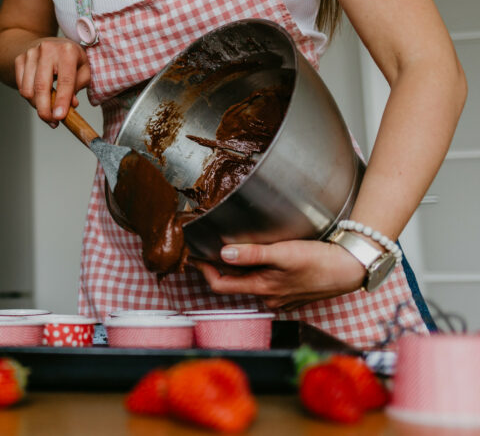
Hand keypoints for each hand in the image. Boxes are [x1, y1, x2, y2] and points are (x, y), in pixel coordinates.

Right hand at [14, 37, 90, 125]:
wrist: (47, 43)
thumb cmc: (68, 58)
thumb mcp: (82, 69)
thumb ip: (78, 86)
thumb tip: (70, 104)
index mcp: (67, 51)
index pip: (65, 80)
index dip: (62, 100)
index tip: (59, 117)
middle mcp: (47, 49)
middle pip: (42, 86)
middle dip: (45, 109)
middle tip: (51, 122)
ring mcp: (31, 53)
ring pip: (28, 90)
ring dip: (37, 105)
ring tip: (47, 108)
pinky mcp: (19, 59)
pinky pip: (21, 87)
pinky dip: (30, 98)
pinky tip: (39, 97)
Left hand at [190, 240, 366, 309]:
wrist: (352, 268)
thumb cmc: (320, 261)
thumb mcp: (284, 253)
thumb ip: (253, 254)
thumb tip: (223, 254)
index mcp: (262, 289)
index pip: (220, 286)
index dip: (204, 271)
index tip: (194, 255)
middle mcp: (269, 298)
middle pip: (234, 283)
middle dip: (219, 267)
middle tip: (208, 248)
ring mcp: (281, 297)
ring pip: (251, 282)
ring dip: (240, 268)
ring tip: (232, 247)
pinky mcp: (292, 292)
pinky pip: (266, 282)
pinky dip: (258, 271)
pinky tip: (262, 257)